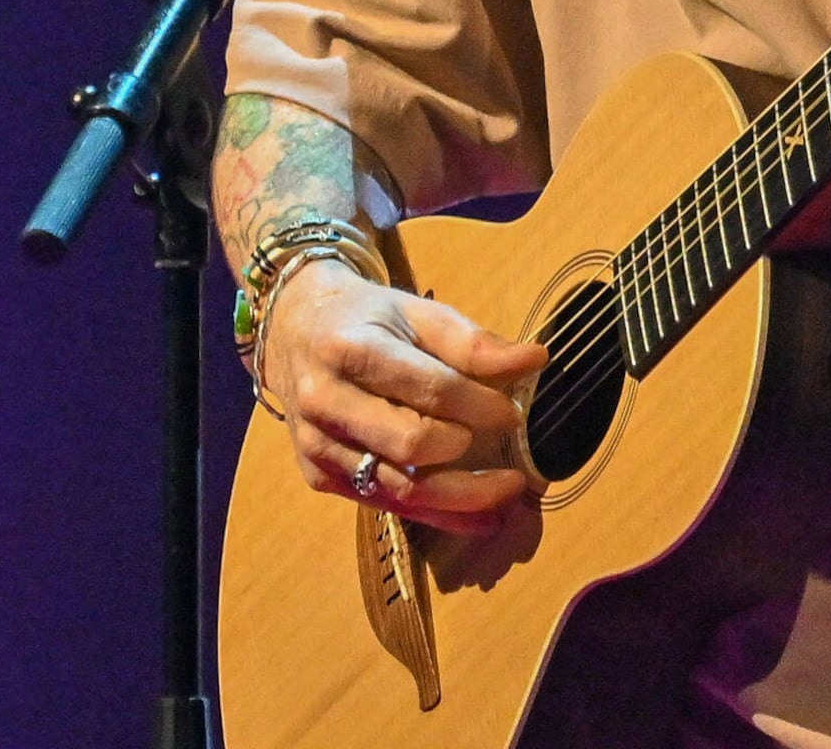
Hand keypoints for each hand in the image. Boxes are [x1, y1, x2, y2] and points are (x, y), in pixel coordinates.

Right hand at [255, 258, 547, 537]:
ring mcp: (318, 445)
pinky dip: (434, 515)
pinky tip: (475, 517)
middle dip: (469, 456)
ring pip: (399, 489)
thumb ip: (473, 342)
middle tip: (512, 462)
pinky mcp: (319, 476)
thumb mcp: (417, 314)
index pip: (429, 389)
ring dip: (461, 501)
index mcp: (350, 349)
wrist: (294, 330)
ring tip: (507, 502)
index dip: (480, 406)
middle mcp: (325, 401)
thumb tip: (536, 360)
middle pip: (412, 445)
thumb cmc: (367, 320)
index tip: (514, 414)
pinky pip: (384, 504)